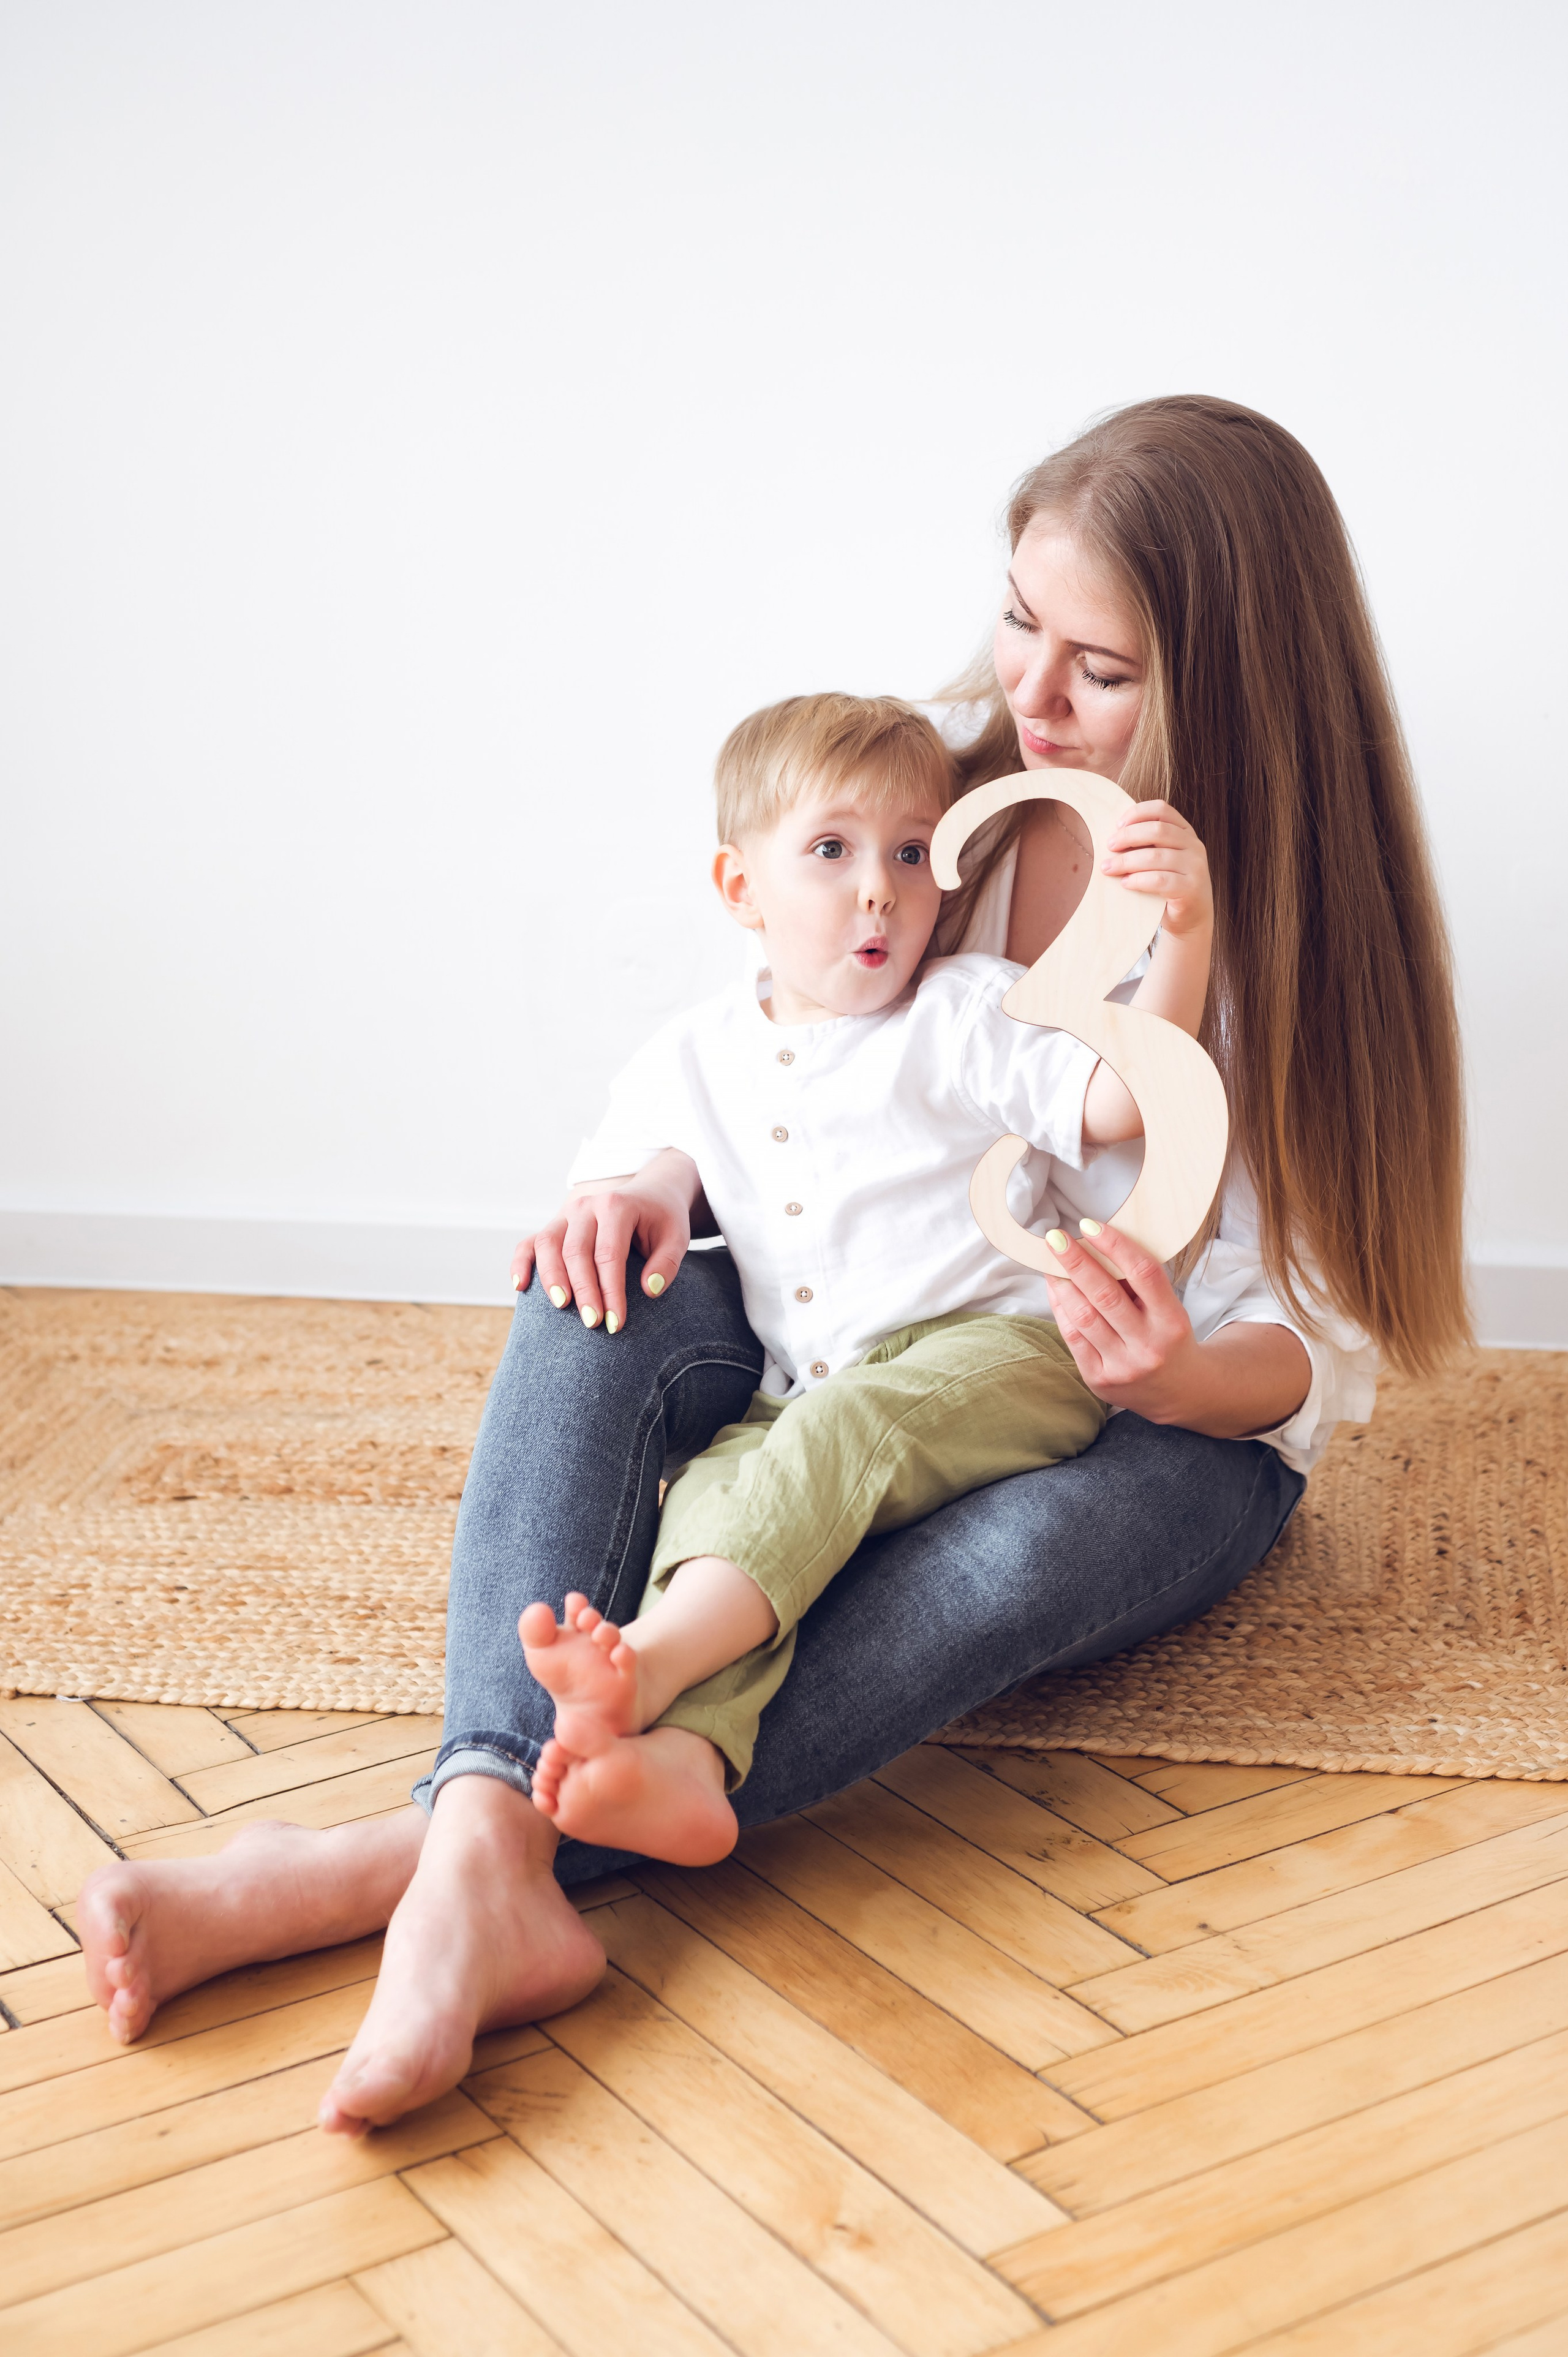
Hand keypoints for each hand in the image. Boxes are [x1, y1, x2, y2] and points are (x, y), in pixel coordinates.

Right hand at [510, 1151, 698, 1332]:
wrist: (649, 1193)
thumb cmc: (662, 1220)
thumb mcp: (676, 1237)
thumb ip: (667, 1263)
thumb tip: (649, 1290)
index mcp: (616, 1206)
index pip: (609, 1254)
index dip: (611, 1291)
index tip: (616, 1323)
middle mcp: (586, 1206)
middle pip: (576, 1251)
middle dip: (583, 1290)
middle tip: (592, 1323)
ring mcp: (566, 1214)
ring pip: (548, 1244)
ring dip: (551, 1278)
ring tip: (562, 1307)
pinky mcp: (555, 1225)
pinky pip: (530, 1242)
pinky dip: (521, 1262)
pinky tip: (520, 1286)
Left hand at [1043, 1219, 1205, 1417]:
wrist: (1180, 1392)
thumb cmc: (1170, 1338)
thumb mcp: (1169, 1310)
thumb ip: (1139, 1284)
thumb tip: (1095, 1245)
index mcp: (1172, 1321)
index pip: (1144, 1274)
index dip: (1115, 1245)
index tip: (1090, 1225)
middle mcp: (1148, 1346)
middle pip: (1106, 1295)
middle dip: (1077, 1262)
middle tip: (1056, 1237)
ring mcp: (1122, 1366)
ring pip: (1083, 1316)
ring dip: (1062, 1284)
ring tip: (1051, 1263)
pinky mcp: (1099, 1380)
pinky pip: (1073, 1338)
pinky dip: (1061, 1310)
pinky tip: (1055, 1290)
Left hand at [1101, 800, 1211, 939]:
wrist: (1191, 915)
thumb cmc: (1169, 883)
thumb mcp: (1160, 858)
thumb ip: (1146, 844)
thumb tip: (1111, 837)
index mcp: (1185, 832)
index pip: (1162, 810)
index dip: (1137, 813)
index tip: (1117, 825)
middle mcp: (1194, 845)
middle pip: (1157, 830)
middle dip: (1128, 837)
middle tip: (1109, 846)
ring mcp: (1195, 866)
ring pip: (1156, 856)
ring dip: (1127, 861)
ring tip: (1109, 868)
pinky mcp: (1191, 888)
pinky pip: (1159, 880)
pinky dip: (1138, 880)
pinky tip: (1125, 883)